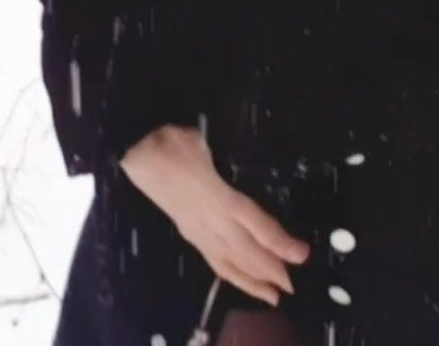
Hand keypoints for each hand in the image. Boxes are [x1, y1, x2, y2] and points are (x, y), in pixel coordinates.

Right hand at [120, 126, 309, 306]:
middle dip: (270, 271)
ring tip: (272, 296)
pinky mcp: (188, 232)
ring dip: (251, 281)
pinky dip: (230, 274)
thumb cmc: (173, 141)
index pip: (255, 224)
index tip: (301, 254)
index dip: (279, 242)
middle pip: (246, 252)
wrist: (137, 153)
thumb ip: (218, 159)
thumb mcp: (202, 143)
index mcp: (218, 196)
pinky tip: (239, 279)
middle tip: (292, 287)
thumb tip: (226, 160)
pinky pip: (213, 260)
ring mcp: (198, 229)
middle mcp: (210, 219)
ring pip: (229, 262)